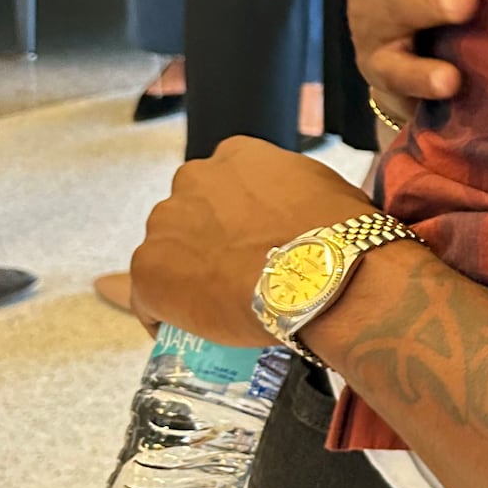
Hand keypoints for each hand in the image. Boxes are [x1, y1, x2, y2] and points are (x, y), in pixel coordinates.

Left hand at [130, 139, 373, 346]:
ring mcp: (165, 225)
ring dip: (185, 274)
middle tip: (238, 274)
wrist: (326, 280)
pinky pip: (146, 298)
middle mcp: (192, 179)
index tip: (251, 242)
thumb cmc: (340, 238)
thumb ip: (296, 191)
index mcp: (236, 156)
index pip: (224, 184)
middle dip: (206, 241)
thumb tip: (305, 211)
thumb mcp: (326, 190)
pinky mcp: (148, 272)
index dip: (236, 217)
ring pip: (167, 253)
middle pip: (189, 214)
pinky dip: (163, 314)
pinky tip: (189, 331)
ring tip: (217, 307)